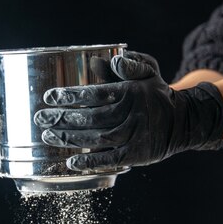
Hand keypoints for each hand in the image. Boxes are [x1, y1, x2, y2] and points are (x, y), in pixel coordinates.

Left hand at [34, 53, 222, 171]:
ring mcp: (134, 136)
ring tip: (48, 135)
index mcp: (131, 92)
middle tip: (41, 118)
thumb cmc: (155, 93)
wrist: (181, 121)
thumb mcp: (147, 71)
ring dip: (70, 138)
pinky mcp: (136, 155)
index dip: (71, 96)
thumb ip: (127, 65)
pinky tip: (71, 163)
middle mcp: (132, 114)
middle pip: (92, 118)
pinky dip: (90, 163)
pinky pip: (110, 160)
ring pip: (98, 139)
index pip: (95, 94)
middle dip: (63, 118)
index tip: (49, 96)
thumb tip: (100, 61)